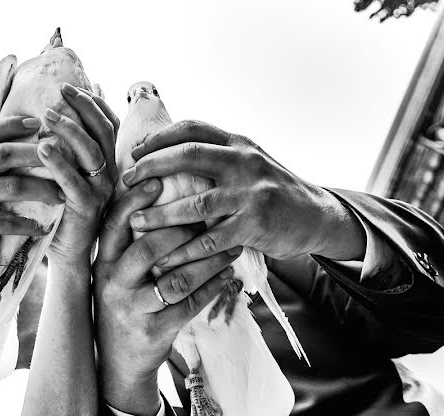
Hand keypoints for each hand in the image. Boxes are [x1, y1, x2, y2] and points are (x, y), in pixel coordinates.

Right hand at [0, 116, 61, 267]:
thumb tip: (11, 146)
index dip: (13, 124)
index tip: (38, 122)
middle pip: (5, 155)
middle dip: (38, 154)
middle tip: (65, 159)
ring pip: (10, 187)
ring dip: (40, 190)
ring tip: (62, 195)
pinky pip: (3, 221)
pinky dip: (25, 224)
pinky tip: (41, 228)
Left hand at [37, 83, 117, 266]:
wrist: (66, 253)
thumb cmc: (61, 210)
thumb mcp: (67, 174)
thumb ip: (66, 147)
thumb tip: (56, 112)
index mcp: (107, 163)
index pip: (108, 123)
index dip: (94, 103)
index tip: (70, 87)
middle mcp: (110, 174)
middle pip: (103, 131)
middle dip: (83, 107)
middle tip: (61, 90)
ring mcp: (101, 191)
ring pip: (91, 152)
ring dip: (70, 129)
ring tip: (47, 114)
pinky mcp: (87, 209)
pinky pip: (74, 182)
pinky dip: (59, 163)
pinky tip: (43, 148)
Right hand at [93, 179, 240, 415]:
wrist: (119, 361)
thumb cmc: (124, 304)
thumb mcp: (114, 273)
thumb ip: (127, 242)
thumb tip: (152, 195)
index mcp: (102, 264)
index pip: (113, 225)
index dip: (134, 201)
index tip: (158, 180)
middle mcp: (112, 284)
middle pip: (146, 248)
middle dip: (181, 229)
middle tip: (209, 214)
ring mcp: (132, 310)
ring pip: (174, 279)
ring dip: (207, 260)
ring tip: (231, 246)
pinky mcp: (153, 331)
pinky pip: (189, 305)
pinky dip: (212, 287)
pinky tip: (228, 275)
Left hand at [121, 120, 364, 267]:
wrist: (317, 216)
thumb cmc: (273, 192)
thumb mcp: (250, 163)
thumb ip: (218, 158)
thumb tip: (169, 154)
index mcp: (239, 144)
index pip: (193, 128)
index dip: (160, 137)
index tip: (136, 150)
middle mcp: (245, 162)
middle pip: (188, 156)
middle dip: (152, 167)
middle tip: (127, 181)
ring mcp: (250, 194)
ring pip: (195, 203)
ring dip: (160, 215)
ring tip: (135, 222)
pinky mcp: (254, 226)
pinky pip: (210, 240)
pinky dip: (185, 251)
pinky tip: (166, 259)